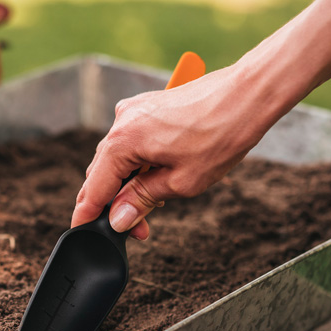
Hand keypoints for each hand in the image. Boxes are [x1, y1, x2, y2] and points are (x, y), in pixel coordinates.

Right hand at [71, 63, 275, 239]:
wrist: (247, 95)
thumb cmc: (220, 135)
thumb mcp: (181, 182)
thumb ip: (141, 200)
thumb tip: (117, 218)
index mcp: (123, 141)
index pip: (94, 188)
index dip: (88, 216)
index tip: (83, 235)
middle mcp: (121, 122)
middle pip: (103, 173)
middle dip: (114, 203)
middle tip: (137, 229)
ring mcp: (134, 111)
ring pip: (118, 158)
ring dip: (128, 183)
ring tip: (153, 205)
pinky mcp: (147, 107)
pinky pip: (131, 142)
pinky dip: (137, 163)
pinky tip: (157, 177)